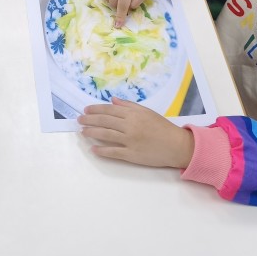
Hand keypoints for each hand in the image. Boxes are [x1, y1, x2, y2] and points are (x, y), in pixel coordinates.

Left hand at [79, 98, 194, 167]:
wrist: (177, 146)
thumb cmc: (162, 127)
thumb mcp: (147, 112)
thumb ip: (129, 106)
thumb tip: (112, 100)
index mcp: (133, 114)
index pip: (109, 110)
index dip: (95, 109)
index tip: (86, 110)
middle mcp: (129, 126)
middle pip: (104, 121)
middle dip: (89, 120)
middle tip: (79, 120)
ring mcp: (129, 141)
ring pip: (105, 135)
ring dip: (92, 133)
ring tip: (83, 132)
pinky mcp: (131, 154)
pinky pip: (113, 152)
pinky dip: (101, 150)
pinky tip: (93, 149)